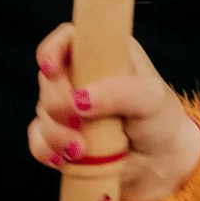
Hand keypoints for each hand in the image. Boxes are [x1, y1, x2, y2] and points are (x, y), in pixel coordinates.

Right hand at [28, 23, 199, 200]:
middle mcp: (83, 76)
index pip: (68, 37)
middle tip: (79, 120)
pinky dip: (46, 150)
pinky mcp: (62, 137)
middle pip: (48, 78)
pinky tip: (65, 159)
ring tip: (82, 150)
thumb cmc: (160, 119)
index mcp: (106, 54)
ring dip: (55, 133)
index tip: (51, 69)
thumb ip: (121, 92)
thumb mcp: (151, 98)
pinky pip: (38, 140)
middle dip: (57, 102)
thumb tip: (80, 99)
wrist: (161, 162)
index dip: (53, 49)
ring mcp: (70, 107)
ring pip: (42, 112)